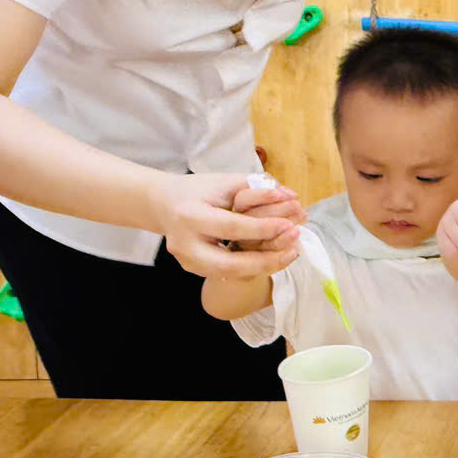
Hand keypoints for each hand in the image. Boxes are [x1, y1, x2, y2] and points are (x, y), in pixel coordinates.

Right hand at [149, 172, 300, 278]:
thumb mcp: (223, 182)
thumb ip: (257, 188)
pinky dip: (251, 268)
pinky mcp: (192, 268)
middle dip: (264, 261)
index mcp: (190, 215)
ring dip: (262, 268)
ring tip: (289, 256)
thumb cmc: (197, 190)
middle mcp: (184, 243)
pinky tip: (272, 260)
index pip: (232, 227)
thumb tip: (292, 195)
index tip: (289, 226)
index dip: (263, 228)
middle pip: (228, 264)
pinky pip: (225, 274)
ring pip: (228, 275)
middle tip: (293, 251)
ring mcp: (186, 260)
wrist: (163, 204)